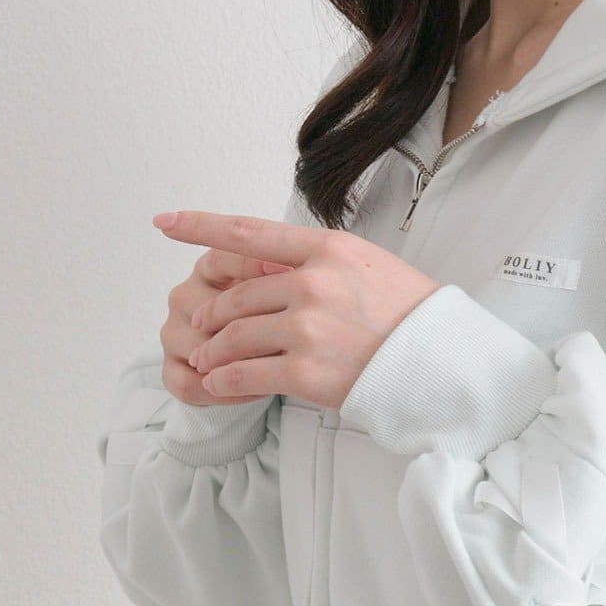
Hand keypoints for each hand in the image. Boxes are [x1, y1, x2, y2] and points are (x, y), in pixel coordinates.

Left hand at [152, 209, 441, 408]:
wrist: (441, 362)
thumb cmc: (408, 314)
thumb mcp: (368, 265)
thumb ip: (317, 263)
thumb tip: (274, 266)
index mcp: (327, 249)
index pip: (248, 232)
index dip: (199, 225)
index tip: (164, 222)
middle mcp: (313, 282)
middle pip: (237, 296)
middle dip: (213, 315)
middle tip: (203, 328)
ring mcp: (308, 327)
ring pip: (234, 336)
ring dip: (214, 351)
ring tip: (208, 360)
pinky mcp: (306, 371)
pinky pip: (245, 373)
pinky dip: (225, 380)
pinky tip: (220, 384)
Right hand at [157, 235, 298, 406]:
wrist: (269, 357)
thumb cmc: (280, 316)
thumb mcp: (287, 289)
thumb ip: (286, 277)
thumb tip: (293, 269)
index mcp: (210, 267)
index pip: (222, 258)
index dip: (253, 265)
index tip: (286, 271)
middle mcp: (186, 296)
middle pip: (208, 309)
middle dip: (251, 327)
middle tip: (292, 335)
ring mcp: (174, 332)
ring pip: (199, 349)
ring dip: (241, 363)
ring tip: (282, 366)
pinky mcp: (171, 369)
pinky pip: (189, 383)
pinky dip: (225, 390)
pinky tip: (259, 389)